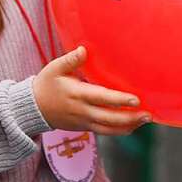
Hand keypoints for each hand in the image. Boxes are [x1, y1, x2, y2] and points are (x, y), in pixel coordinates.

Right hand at [33, 45, 150, 134]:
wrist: (33, 108)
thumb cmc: (46, 84)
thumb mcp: (54, 68)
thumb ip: (70, 60)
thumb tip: (83, 49)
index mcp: (77, 94)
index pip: (102, 99)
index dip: (119, 100)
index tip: (136, 99)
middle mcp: (82, 111)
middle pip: (109, 118)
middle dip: (130, 118)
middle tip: (148, 114)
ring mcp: (84, 122)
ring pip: (109, 129)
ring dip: (128, 126)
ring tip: (145, 120)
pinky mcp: (84, 128)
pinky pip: (105, 132)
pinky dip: (119, 131)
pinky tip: (132, 126)